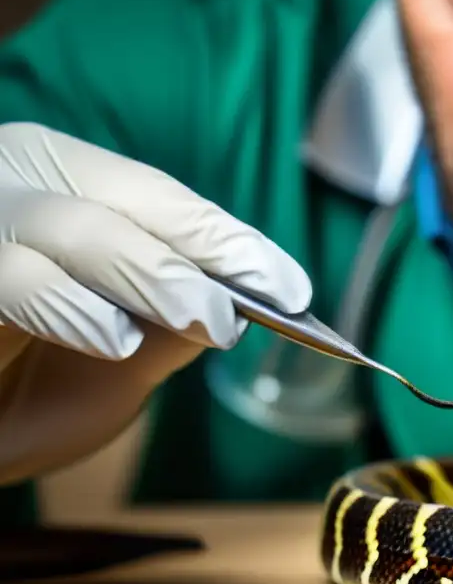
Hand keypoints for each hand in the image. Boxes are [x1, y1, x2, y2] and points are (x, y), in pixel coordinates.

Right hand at [0, 122, 310, 484]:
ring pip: (72, 228)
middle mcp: (21, 188)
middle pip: (123, 202)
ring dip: (150, 273)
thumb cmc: (21, 396)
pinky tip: (111, 337)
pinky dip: (62, 303)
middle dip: (199, 253)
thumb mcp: (115, 368)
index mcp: (66, 192)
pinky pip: (6, 274)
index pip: (159, 201)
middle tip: (257, 303)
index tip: (293, 288)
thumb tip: (240, 307)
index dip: (227, 240)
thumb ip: (167, 330)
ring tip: (206, 319)